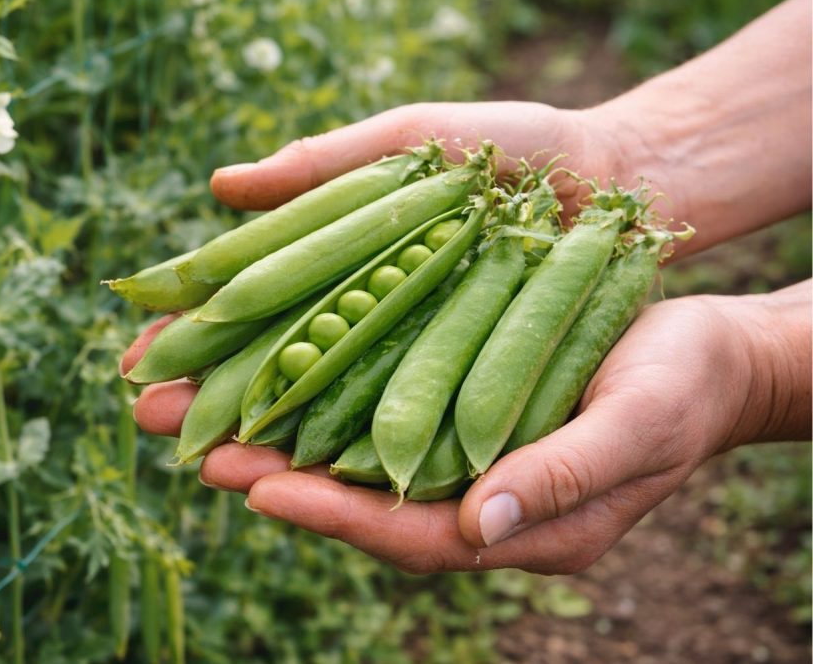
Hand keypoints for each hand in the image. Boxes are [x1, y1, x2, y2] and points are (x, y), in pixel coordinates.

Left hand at [129, 283, 809, 573]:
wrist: (707, 355)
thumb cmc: (681, 391)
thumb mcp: (635, 429)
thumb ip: (559, 480)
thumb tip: (474, 527)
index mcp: (516, 526)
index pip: (407, 534)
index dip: (332, 514)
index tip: (255, 487)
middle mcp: (473, 498)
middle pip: (356, 495)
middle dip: (267, 468)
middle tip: (181, 434)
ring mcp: (460, 454)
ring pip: (351, 452)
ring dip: (273, 427)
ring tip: (192, 401)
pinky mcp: (454, 405)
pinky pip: (372, 408)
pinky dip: (318, 391)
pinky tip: (269, 365)